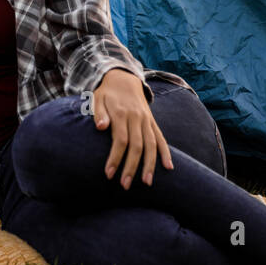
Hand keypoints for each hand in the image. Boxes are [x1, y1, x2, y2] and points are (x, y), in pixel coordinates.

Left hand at [92, 68, 173, 188]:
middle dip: (131, 167)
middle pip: (136, 146)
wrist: (123, 78)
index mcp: (121, 113)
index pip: (120, 140)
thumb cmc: (106, 93)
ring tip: (147, 183)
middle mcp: (136, 118)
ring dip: (150, 165)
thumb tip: (100, 127)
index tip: (109, 174)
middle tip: (125, 185)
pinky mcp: (152, 122)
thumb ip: (98, 113)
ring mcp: (147, 120)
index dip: (115, 158)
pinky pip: (161, 138)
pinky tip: (169, 167)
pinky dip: (166, 152)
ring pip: (151, 145)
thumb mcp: (97, 98)